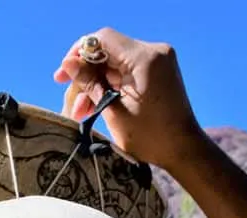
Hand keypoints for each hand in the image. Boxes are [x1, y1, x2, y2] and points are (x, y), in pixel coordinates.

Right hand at [53, 28, 203, 171]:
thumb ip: (90, 84)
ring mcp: (158, 61)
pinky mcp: (157, 72)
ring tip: (80, 111)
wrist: (182, 149)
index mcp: (144, 59)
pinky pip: (126, 72)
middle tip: (69, 95)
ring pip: (114, 64)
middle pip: (108, 52)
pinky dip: (110, 86)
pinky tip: (95, 106)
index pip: (103, 39)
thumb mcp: (113, 110)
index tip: (63, 74)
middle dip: (86, 74)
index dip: (79, 53)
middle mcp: (154, 52)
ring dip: (96, 83)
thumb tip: (68, 65)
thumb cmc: (150, 136)